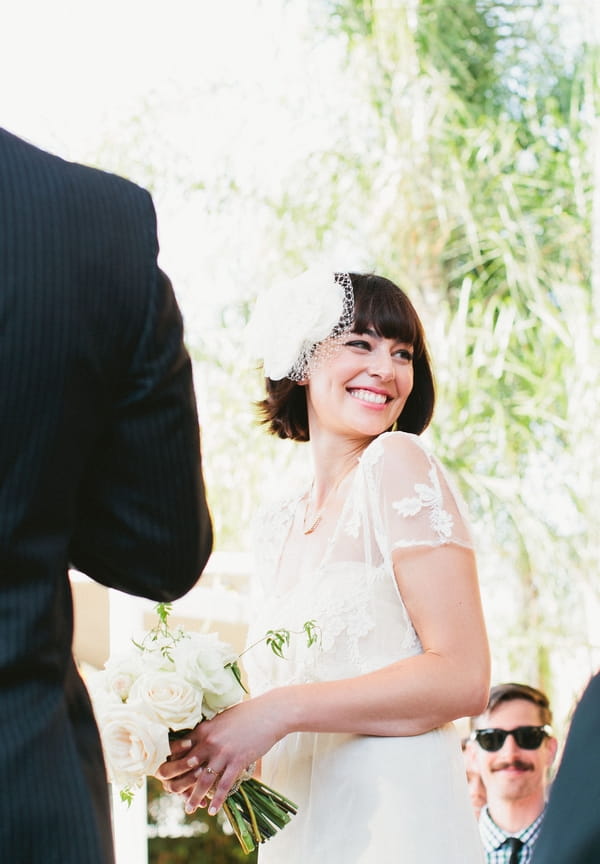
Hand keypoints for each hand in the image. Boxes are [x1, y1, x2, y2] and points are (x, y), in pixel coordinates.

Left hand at [155, 690, 284, 814]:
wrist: (270, 713)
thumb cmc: (247, 713)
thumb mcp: (222, 718)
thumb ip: (209, 729)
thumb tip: (200, 736)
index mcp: (203, 729)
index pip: (180, 748)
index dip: (173, 761)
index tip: (168, 772)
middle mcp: (209, 742)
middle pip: (187, 767)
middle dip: (178, 782)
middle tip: (173, 794)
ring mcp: (223, 753)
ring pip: (203, 780)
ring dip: (194, 797)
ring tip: (188, 808)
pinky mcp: (237, 762)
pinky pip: (224, 785)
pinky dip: (217, 800)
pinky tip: (212, 810)